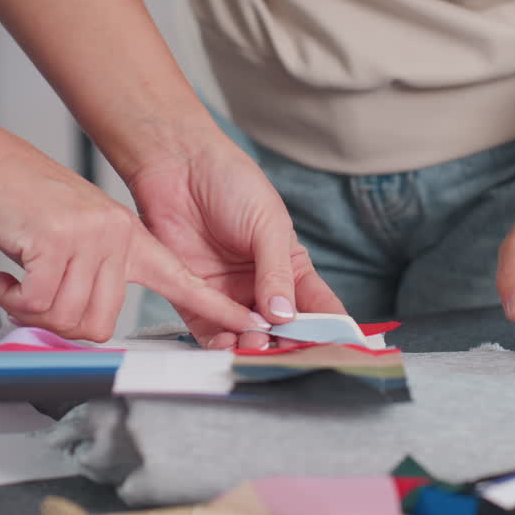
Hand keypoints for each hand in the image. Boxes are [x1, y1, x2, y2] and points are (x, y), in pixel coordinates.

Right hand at [0, 133, 259, 342]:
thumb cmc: (26, 205)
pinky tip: (4, 278)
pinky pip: (37, 301)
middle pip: (99, 325)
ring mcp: (89, 237)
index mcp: (131, 241)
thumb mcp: (79, 236)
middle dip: (58, 323)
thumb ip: (97, 274)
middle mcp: (117, 238)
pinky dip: (12, 299)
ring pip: (68, 317)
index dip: (218, 310)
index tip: (253, 329)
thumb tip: (92, 323)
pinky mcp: (56, 238)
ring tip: (20, 282)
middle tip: (34, 298)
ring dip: (31, 310)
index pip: (184, 284)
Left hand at [126, 141, 345, 348]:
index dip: (327, 329)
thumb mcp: (268, 226)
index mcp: (289, 268)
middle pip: (281, 331)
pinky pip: (208, 331)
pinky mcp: (192, 298)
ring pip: (245, 336)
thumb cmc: (232, 183)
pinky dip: (218, 344)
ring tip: (254, 343)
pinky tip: (226, 343)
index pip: (317, 306)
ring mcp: (227, 295)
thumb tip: (285, 316)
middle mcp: (260, 287)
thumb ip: (277, 273)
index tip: (334, 348)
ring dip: (252, 346)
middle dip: (285, 344)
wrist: (179, 166)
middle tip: (284, 347)